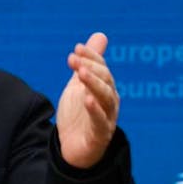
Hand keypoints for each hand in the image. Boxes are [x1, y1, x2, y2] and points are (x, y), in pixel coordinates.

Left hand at [56, 32, 119, 168]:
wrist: (73, 148)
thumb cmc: (79, 115)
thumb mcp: (80, 84)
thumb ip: (89, 62)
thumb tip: (100, 35)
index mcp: (105, 89)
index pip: (102, 69)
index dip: (91, 57)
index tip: (76, 48)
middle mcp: (109, 102)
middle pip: (105, 81)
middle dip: (90, 68)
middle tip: (73, 59)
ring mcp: (107, 118)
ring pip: (105, 99)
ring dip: (93, 84)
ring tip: (81, 72)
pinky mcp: (100, 135)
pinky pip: (100, 122)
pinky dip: (95, 110)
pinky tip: (87, 99)